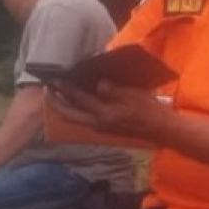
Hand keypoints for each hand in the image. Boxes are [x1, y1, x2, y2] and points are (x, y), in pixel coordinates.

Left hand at [47, 80, 173, 142]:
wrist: (160, 129)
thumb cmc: (149, 109)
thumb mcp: (132, 94)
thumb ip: (113, 90)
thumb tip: (97, 84)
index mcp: (103, 114)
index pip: (78, 99)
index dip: (65, 88)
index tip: (54, 79)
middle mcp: (96, 123)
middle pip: (67, 114)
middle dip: (54, 102)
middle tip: (48, 87)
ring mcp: (98, 128)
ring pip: (73, 118)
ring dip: (62, 106)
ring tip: (57, 92)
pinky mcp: (102, 128)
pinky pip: (81, 119)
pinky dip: (73, 109)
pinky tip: (75, 99)